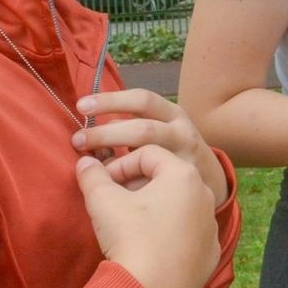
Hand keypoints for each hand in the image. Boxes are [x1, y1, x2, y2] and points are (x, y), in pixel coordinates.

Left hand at [74, 89, 228, 206]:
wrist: (210, 177)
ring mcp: (184, 158)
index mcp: (173, 114)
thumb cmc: (171, 149)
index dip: (111, 100)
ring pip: (148, 157)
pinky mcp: (183, 182)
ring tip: (93, 169)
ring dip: (115, 163)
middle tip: (77, 141)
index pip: (142, 100)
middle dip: (106, 134)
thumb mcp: (160, 128)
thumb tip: (88, 134)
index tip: (81, 106)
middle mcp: (182, 132)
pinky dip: (129, 183)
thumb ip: (130, 127)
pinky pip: (151, 182)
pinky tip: (113, 188)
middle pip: (142, 129)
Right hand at [75, 145, 219, 287]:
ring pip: (178, 205)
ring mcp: (211, 225)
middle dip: (136, 184)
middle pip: (166, 177)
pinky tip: (148, 247)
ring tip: (129, 224)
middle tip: (113, 201)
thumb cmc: (130, 238)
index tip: (103, 183)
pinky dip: (168, 233)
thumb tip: (85, 163)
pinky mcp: (210, 251)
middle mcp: (205, 195)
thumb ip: (92, 176)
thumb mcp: (103, 201)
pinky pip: (187, 233)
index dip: (120, 164)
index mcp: (184, 175)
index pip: (148, 154)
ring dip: (153, 208)